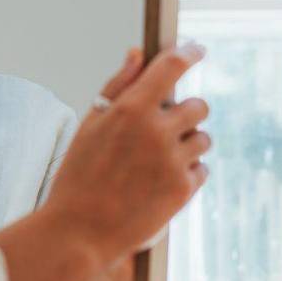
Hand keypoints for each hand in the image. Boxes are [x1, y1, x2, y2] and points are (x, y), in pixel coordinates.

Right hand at [0, 43, 209, 280]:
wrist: (79, 231)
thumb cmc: (78, 175)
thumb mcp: (89, 124)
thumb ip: (118, 85)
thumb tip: (138, 53)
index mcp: (129, 109)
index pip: (171, 67)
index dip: (189, 53)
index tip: (196, 49)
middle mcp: (156, 130)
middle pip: (199, 106)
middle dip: (186, 113)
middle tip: (165, 129)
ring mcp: (173, 160)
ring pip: (203, 139)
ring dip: (187, 145)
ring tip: (156, 162)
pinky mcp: (183, 189)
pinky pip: (202, 169)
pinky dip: (187, 172)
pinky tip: (159, 182)